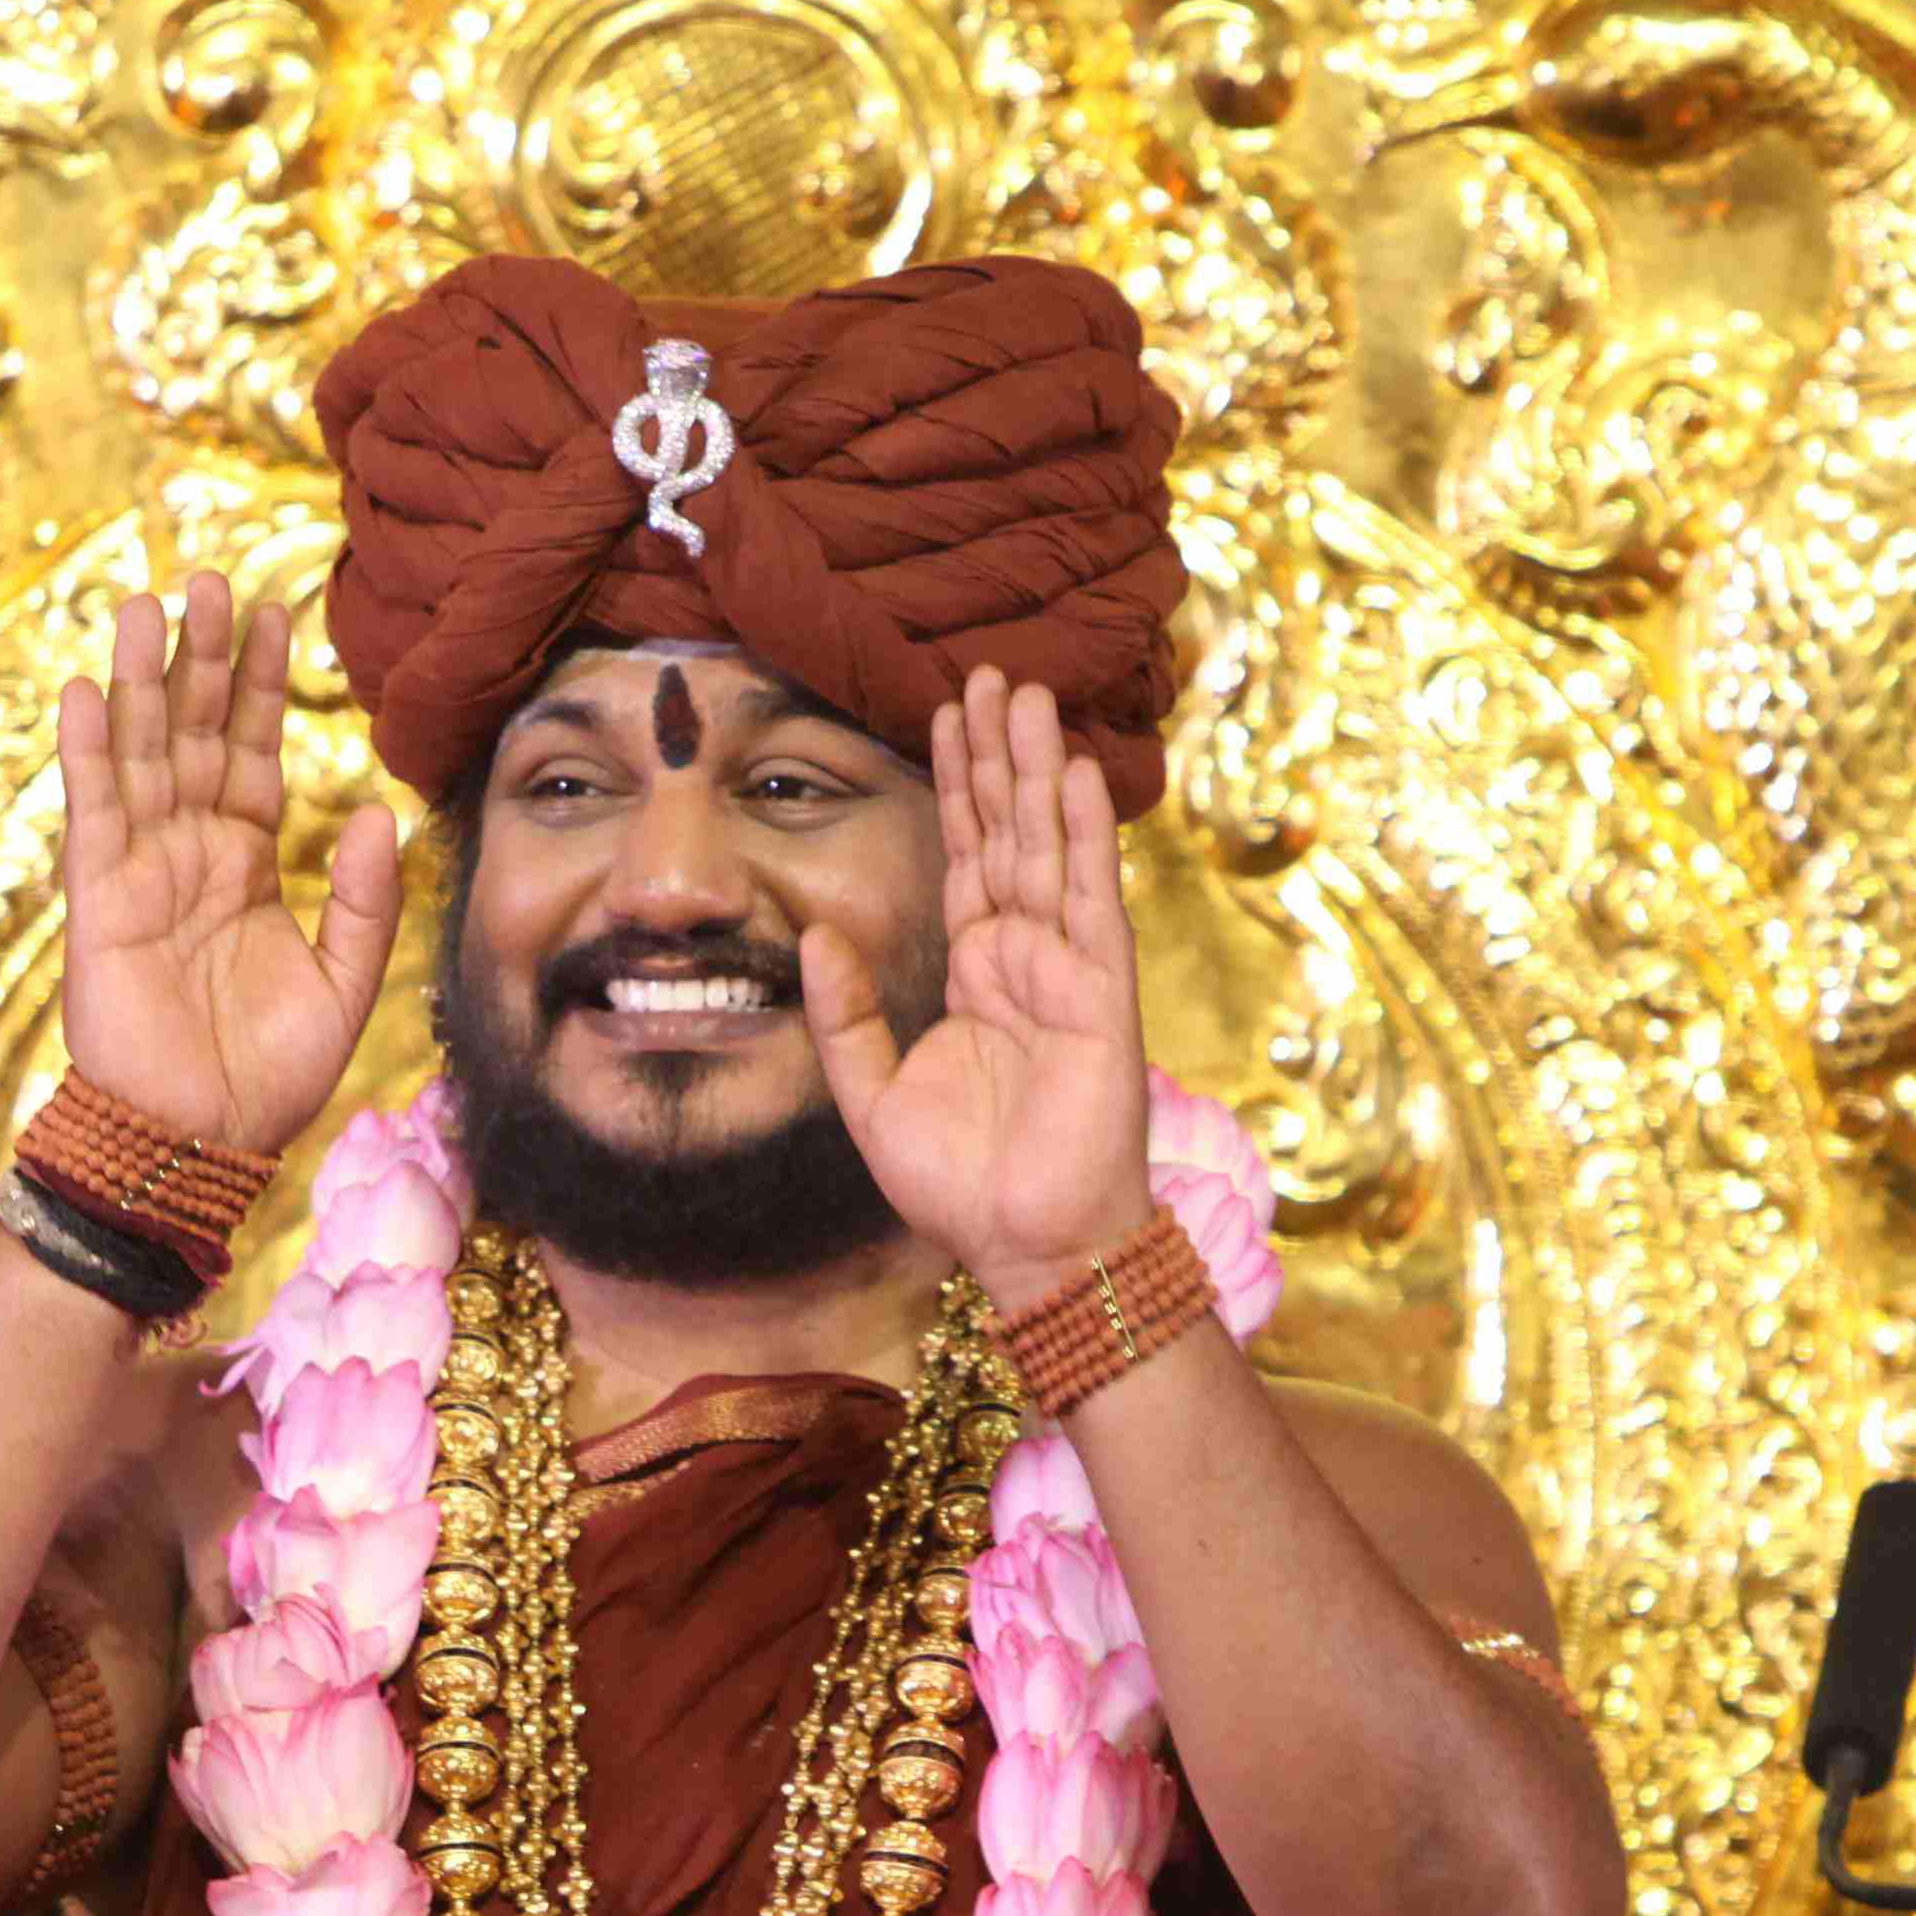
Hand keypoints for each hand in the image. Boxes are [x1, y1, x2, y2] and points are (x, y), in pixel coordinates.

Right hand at [57, 573, 403, 1154]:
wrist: (201, 1143)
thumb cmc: (269, 1077)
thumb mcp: (345, 984)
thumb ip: (363, 899)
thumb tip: (377, 806)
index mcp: (245, 862)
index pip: (253, 751)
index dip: (263, 684)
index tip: (278, 609)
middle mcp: (189, 852)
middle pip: (195, 732)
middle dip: (204, 656)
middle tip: (214, 577)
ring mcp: (139, 871)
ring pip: (141, 754)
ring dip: (142, 680)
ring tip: (149, 603)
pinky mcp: (98, 903)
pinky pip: (93, 815)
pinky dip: (89, 754)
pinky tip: (88, 691)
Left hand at [795, 670, 1153, 1295]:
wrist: (1025, 1245)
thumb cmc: (960, 1185)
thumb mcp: (872, 1095)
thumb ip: (846, 1015)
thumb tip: (815, 936)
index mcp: (976, 974)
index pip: (966, 857)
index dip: (958, 786)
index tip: (946, 712)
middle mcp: (1025, 958)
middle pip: (1010, 832)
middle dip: (999, 753)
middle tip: (992, 671)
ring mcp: (1067, 971)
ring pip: (1049, 848)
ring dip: (1037, 770)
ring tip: (1029, 693)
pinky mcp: (1101, 995)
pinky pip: (1092, 901)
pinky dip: (1083, 837)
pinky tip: (1072, 774)